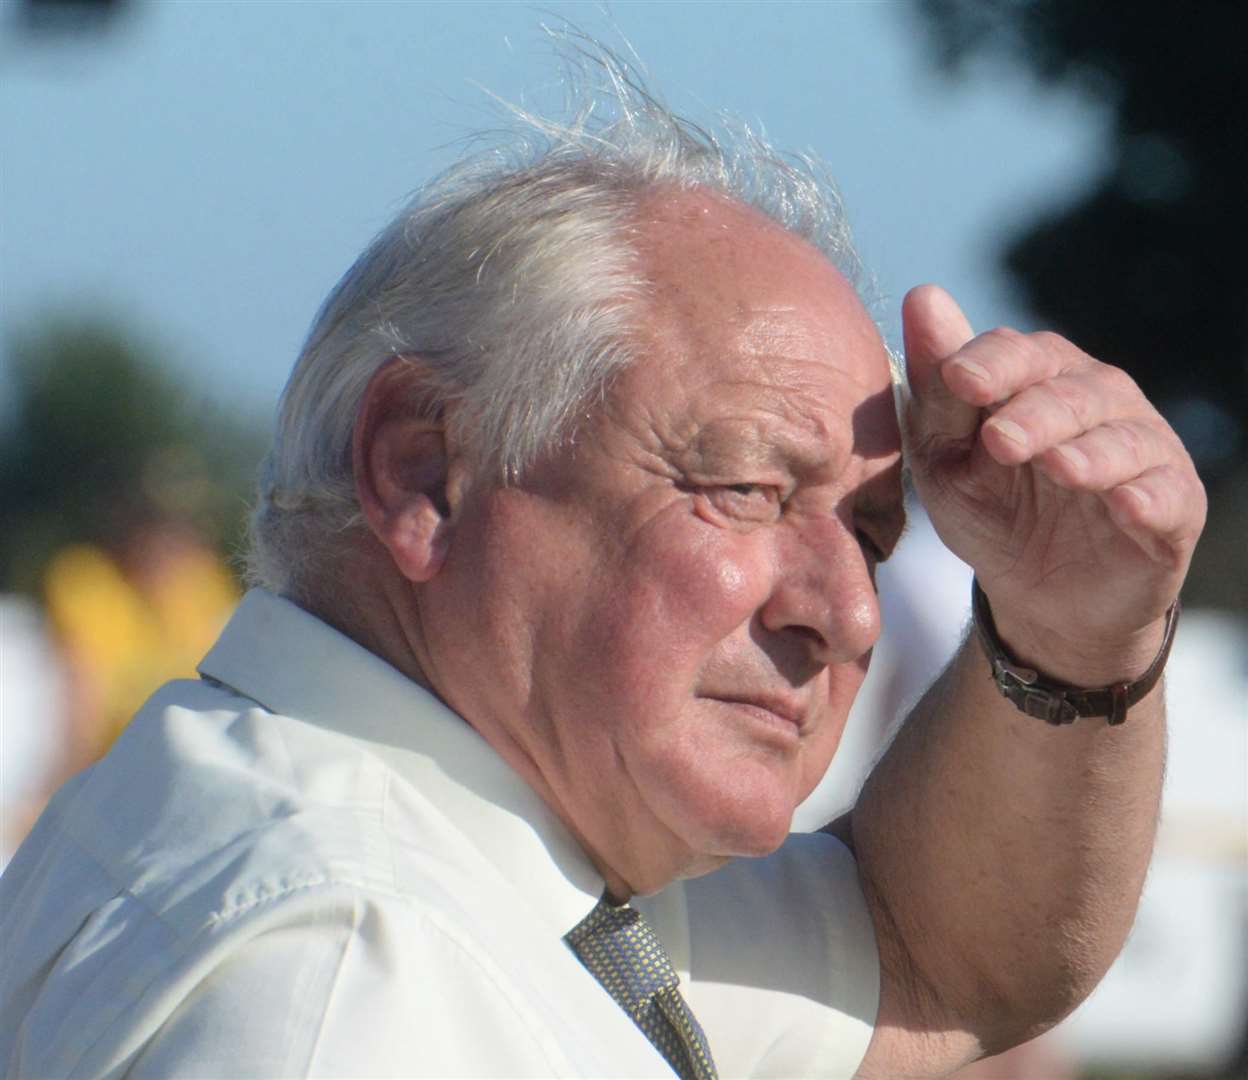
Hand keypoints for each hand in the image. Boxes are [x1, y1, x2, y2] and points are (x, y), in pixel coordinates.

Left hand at [902, 285, 1204, 683]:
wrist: (1036, 592)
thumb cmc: (989, 507)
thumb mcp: (945, 455)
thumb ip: (937, 388)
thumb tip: (923, 296)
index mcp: (1039, 378)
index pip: (1018, 354)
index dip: (990, 364)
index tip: (956, 380)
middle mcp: (1098, 400)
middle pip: (1072, 392)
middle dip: (1035, 413)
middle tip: (998, 440)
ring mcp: (1142, 450)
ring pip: (1124, 438)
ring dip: (1090, 452)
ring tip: (1058, 468)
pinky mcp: (1174, 505)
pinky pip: (1168, 495)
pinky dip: (1148, 498)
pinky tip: (1125, 505)